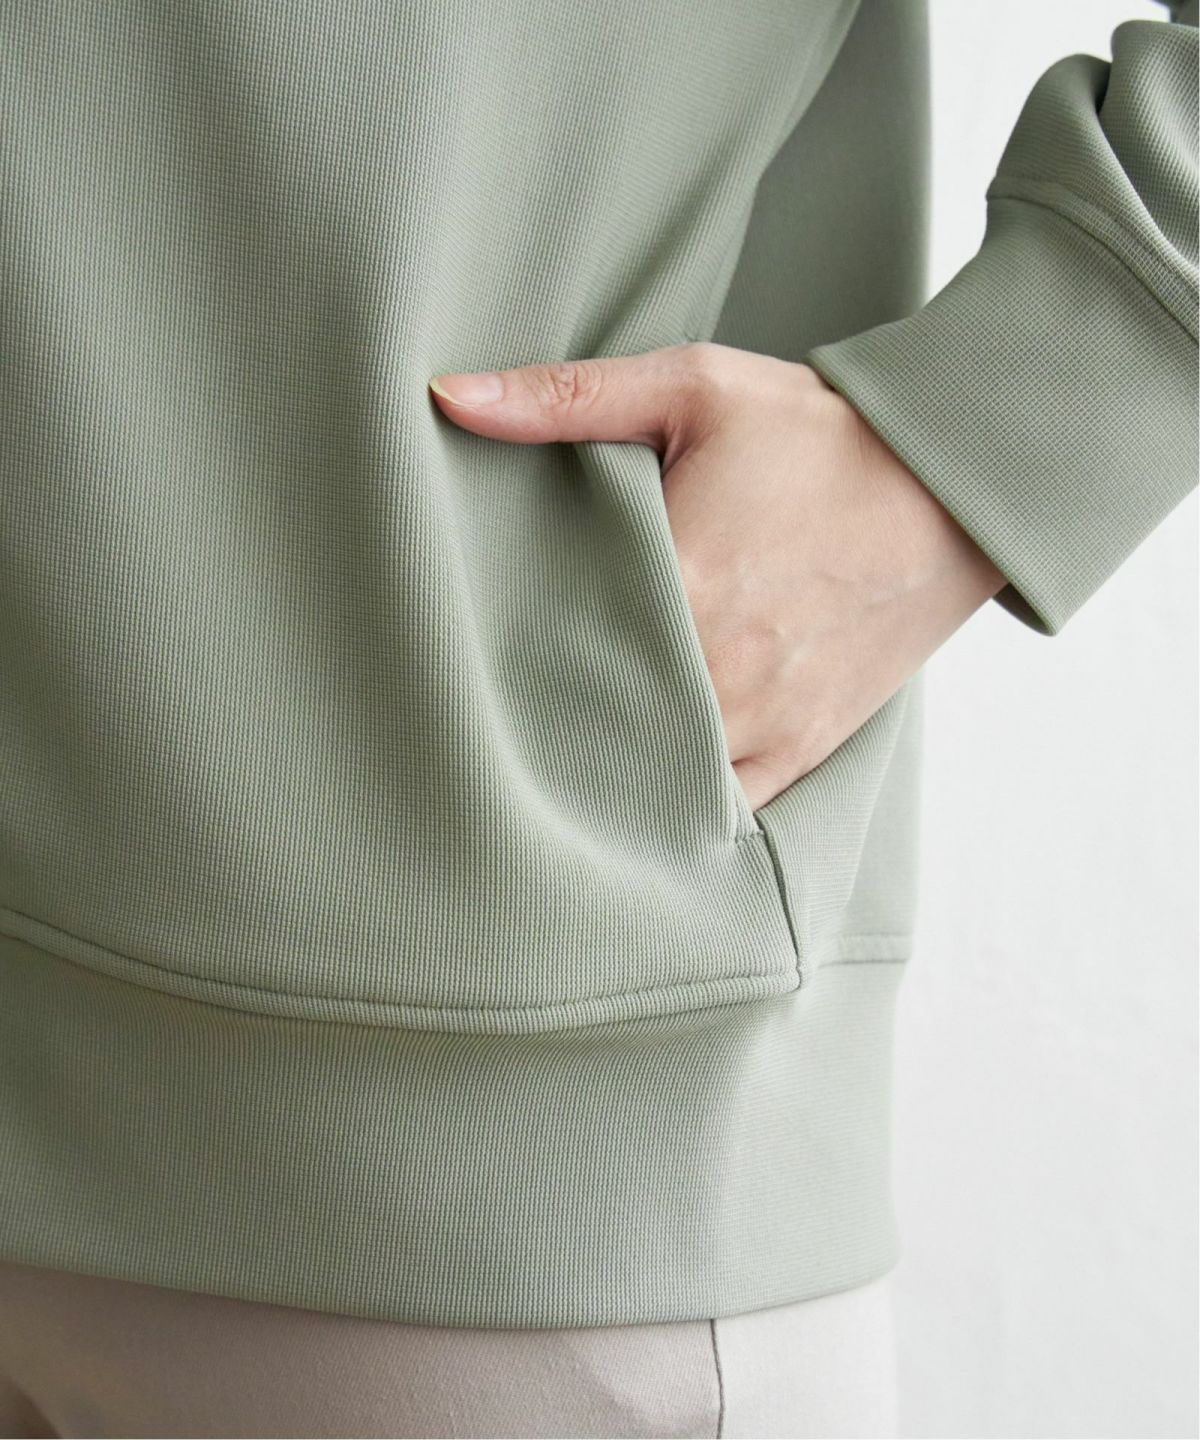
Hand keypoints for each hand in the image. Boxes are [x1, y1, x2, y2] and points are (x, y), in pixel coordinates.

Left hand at [429, 343, 1005, 811]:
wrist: (953, 485)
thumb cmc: (818, 433)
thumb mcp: (694, 387)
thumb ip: (567, 397)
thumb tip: (448, 395)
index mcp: (682, 581)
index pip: (551, 643)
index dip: (501, 651)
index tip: (466, 645)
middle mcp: (720, 668)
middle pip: (595, 720)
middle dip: (544, 715)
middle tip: (491, 708)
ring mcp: (764, 720)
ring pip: (650, 779)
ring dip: (603, 767)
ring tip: (552, 753)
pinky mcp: (802, 748)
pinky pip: (722, 810)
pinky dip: (675, 807)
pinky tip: (633, 797)